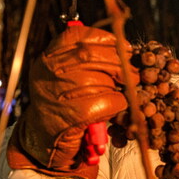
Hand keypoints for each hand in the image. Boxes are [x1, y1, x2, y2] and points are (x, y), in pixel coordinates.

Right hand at [8, 22, 135, 178]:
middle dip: (119, 64)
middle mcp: (49, 71)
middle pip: (91, 56)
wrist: (44, 141)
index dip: (105, 39)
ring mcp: (59, 92)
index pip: (78, 37)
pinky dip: (117, 104)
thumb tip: (121, 49)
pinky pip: (107, 102)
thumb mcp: (65, 77)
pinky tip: (113, 108)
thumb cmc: (62, 106)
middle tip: (134, 74)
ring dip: (118, 88)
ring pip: (101, 80)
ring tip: (120, 93)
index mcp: (49, 58)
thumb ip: (84, 61)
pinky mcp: (72, 114)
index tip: (123, 47)